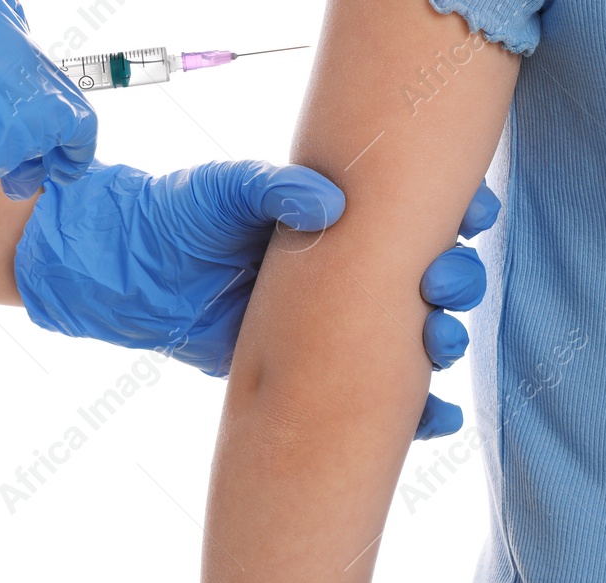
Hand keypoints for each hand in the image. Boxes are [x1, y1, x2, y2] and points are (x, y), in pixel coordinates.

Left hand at [15, 159, 499, 439]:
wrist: (131, 275)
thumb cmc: (181, 216)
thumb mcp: (224, 190)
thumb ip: (272, 187)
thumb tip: (329, 203)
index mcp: (342, 216)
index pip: (417, 211)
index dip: (459, 211)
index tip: (474, 210)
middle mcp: (351, 271)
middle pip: (433, 276)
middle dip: (458, 280)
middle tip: (444, 282)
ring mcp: (339, 325)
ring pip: (418, 336)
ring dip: (444, 342)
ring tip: (440, 344)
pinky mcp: (317, 374)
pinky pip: (380, 397)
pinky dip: (418, 412)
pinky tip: (437, 417)